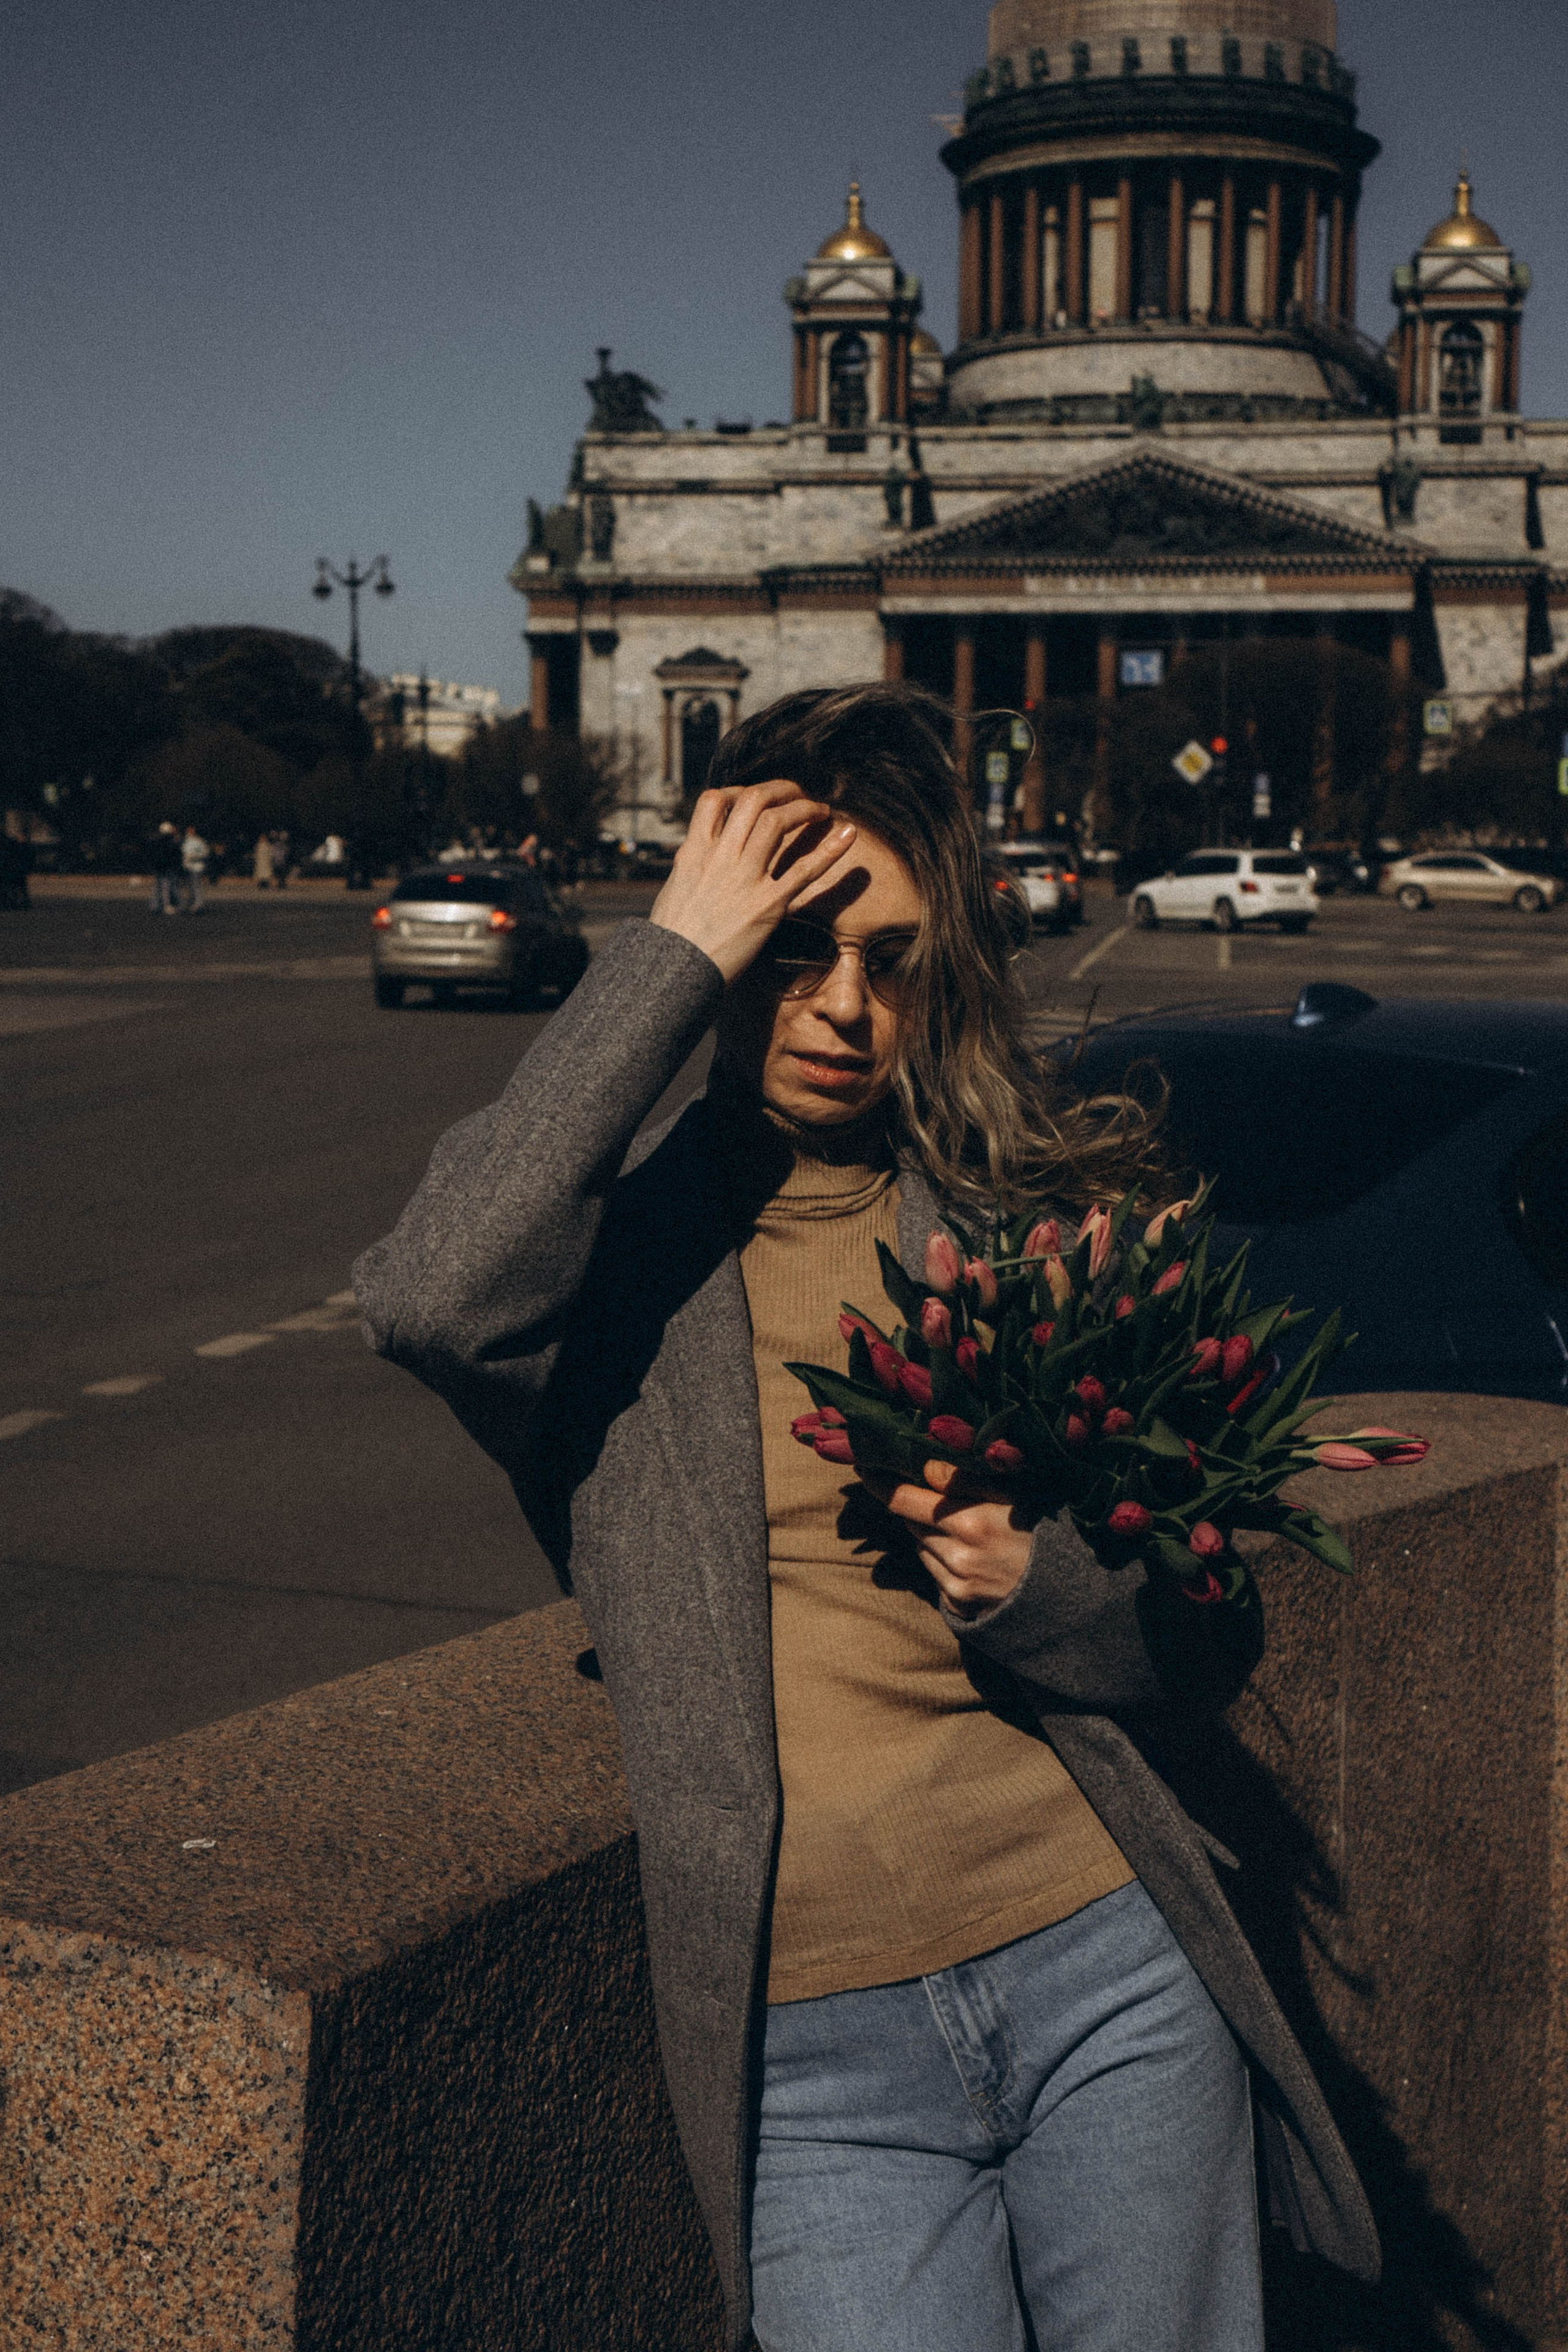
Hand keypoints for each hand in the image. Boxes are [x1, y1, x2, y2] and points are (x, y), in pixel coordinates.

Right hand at [649, 782, 856, 984]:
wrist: (673, 973)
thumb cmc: (673, 938)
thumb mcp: (676, 888)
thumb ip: (695, 864)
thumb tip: (703, 849)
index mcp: (694, 852)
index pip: (715, 799)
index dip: (739, 790)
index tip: (755, 798)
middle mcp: (719, 858)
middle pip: (753, 800)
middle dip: (780, 789)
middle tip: (797, 794)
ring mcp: (744, 880)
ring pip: (777, 822)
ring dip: (804, 809)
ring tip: (819, 810)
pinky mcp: (767, 906)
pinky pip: (804, 871)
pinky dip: (829, 850)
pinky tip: (848, 834)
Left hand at [864, 1459, 1037, 1618]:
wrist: (1067, 1588)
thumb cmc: (1039, 1529)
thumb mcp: (1011, 1492)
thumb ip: (964, 1479)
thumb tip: (923, 1466)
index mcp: (969, 1522)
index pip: (904, 1500)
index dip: (879, 1483)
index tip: (863, 1467)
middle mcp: (957, 1556)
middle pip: (910, 1521)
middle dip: (917, 1506)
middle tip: (942, 1498)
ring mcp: (957, 1583)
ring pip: (919, 1546)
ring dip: (928, 1533)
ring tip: (964, 1528)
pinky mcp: (958, 1602)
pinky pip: (932, 1571)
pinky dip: (939, 1558)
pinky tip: (969, 1554)